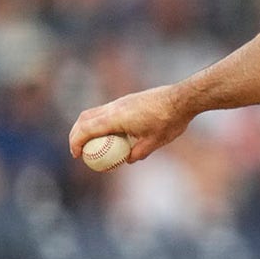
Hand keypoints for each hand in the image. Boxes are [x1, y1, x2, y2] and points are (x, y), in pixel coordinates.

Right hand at [68, 85, 193, 163]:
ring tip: (92, 143)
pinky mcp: (129, 99)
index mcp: (116, 117)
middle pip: (85, 118)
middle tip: (79, 151)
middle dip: (76, 134)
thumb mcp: (154, 142)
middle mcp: (115, 106)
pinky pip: (107, 110)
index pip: (86, 129)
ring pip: (95, 112)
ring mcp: (122, 101)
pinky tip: (111, 134)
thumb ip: (138, 153)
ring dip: (87, 127)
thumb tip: (127, 160)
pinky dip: (100, 122)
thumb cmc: (170, 120)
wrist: (183, 98)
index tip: (76, 155)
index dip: (76, 143)